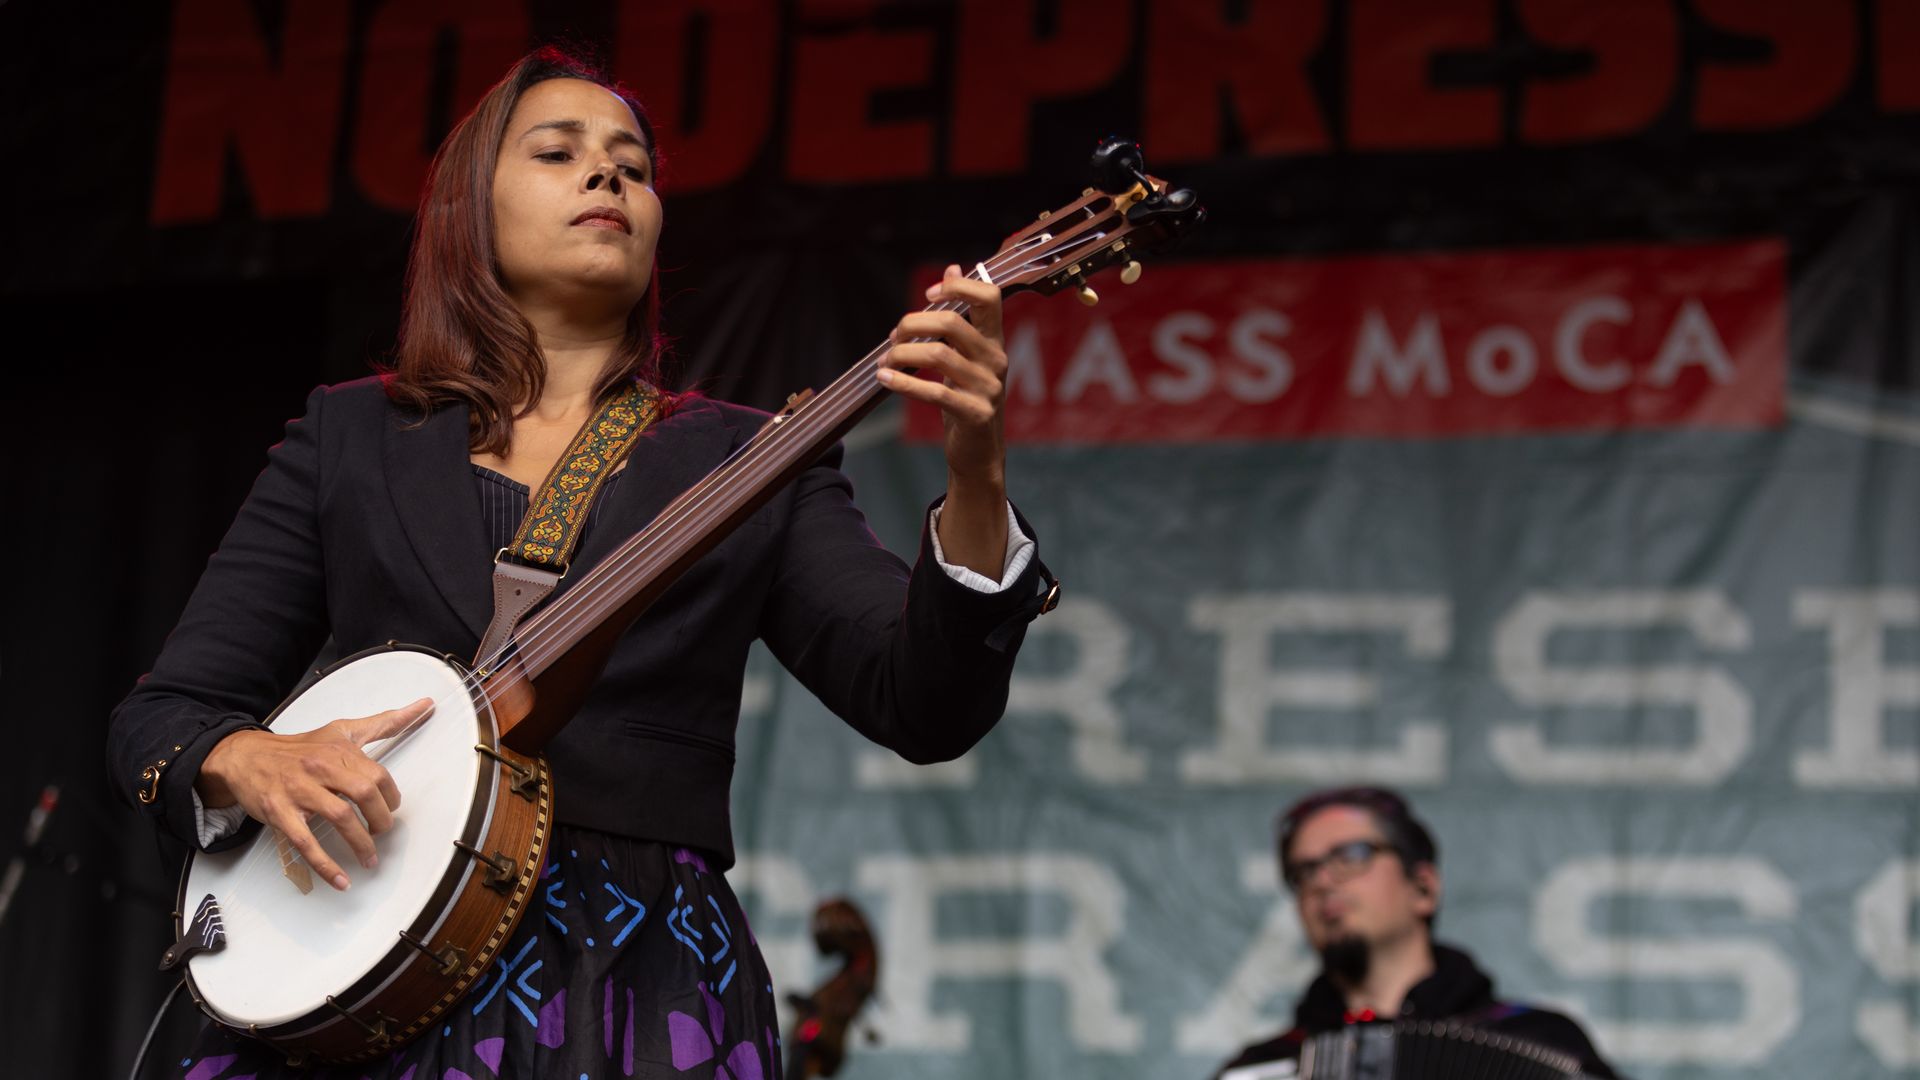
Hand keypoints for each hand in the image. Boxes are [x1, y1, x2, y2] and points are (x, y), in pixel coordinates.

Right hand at [195, 698, 429, 890]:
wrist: (246, 757)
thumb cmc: (300, 748)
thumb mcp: (343, 731)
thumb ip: (384, 723)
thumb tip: (424, 705)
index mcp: (339, 751)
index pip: (378, 775)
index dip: (392, 796)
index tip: (393, 808)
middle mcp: (320, 768)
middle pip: (364, 793)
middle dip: (381, 819)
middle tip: (383, 832)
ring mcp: (299, 791)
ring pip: (339, 817)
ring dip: (361, 843)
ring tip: (370, 859)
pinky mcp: (280, 813)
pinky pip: (306, 843)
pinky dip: (326, 865)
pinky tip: (341, 880)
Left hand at [881, 264, 1009, 575]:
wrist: (979, 454)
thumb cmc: (968, 398)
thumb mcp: (968, 355)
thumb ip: (962, 314)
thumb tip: (952, 267)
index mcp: (994, 341)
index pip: (990, 297)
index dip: (959, 286)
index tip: (930, 293)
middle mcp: (996, 360)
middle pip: (952, 322)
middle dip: (912, 323)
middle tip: (892, 338)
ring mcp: (988, 388)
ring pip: (938, 354)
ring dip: (902, 354)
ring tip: (885, 361)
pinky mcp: (975, 414)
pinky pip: (934, 391)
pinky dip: (903, 382)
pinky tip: (885, 378)